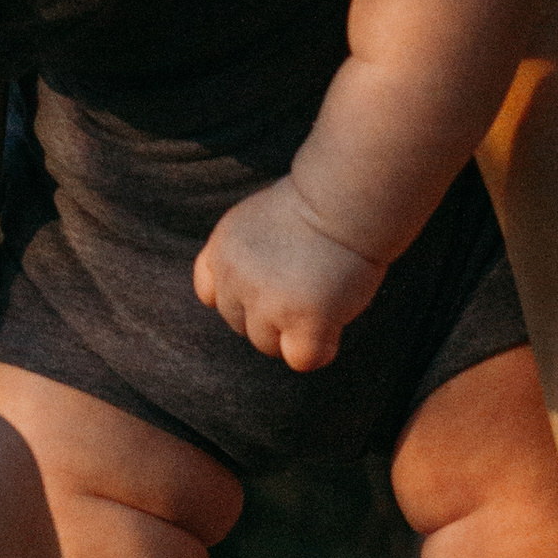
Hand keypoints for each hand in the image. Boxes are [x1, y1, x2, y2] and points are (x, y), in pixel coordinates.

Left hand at [193, 175, 386, 370]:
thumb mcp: (258, 218)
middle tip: (307, 286)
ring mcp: (266, 303)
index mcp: (222, 249)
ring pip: (268, 346)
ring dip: (294, 332)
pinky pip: (302, 360)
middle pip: (240, 325)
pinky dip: (320, 349)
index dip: (241, 297)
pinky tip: (334, 322)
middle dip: (270, 315)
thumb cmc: (318, 203)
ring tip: (323, 297)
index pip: (210, 295)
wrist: (347, 197)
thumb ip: (246, 255)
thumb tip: (257, 296)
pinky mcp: (302, 320)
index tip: (271, 284)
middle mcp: (236, 278)